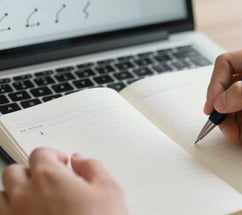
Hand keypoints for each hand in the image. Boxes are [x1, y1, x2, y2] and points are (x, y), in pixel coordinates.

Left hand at [0, 148, 127, 214]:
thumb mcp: (110, 189)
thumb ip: (93, 167)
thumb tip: (79, 160)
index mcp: (48, 177)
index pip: (41, 153)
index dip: (54, 155)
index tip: (63, 164)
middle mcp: (24, 195)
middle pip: (15, 171)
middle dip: (31, 172)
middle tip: (50, 181)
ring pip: (2, 195)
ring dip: (16, 192)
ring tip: (36, 200)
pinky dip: (12, 213)